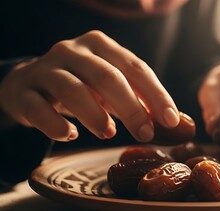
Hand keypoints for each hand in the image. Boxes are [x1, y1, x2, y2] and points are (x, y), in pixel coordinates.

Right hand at [0, 30, 179, 141]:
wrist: (29, 84)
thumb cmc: (81, 86)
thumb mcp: (110, 86)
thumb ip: (138, 99)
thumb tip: (175, 122)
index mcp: (101, 45)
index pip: (135, 68)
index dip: (156, 94)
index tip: (171, 120)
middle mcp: (73, 51)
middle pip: (107, 76)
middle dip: (131, 106)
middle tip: (145, 133)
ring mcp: (45, 69)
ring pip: (71, 88)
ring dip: (94, 114)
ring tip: (109, 134)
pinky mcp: (23, 91)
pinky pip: (38, 108)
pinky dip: (55, 124)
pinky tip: (70, 135)